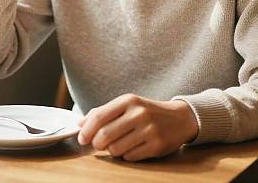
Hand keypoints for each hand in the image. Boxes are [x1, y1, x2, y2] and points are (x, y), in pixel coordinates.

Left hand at [77, 94, 198, 160]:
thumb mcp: (126, 105)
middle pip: (104, 135)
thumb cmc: (146, 111)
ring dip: (112, 150)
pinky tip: (131, 147)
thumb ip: (103, 112)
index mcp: (128, 100)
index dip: (86, 130)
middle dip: (96, 144)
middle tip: (97, 145)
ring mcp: (149, 130)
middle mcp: (138, 113)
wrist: (178, 118)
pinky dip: (126, 155)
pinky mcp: (156, 146)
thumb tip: (79, 123)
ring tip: (118, 144)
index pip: (99, 116)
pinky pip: (130, 157)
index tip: (81, 138)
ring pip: (116, 149)